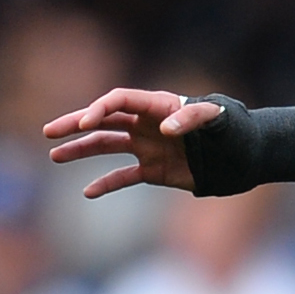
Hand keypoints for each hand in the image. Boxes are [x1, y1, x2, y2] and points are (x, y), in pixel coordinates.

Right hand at [43, 88, 223, 196]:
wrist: (244, 156)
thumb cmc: (232, 131)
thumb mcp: (218, 119)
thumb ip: (194, 118)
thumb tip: (167, 129)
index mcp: (157, 106)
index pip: (119, 101)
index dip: (100, 109)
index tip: (85, 123)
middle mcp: (147, 124)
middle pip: (104, 120)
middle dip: (76, 125)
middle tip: (50, 131)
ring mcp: (148, 147)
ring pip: (106, 146)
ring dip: (81, 150)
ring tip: (55, 156)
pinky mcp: (154, 171)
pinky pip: (124, 176)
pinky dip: (107, 184)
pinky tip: (87, 192)